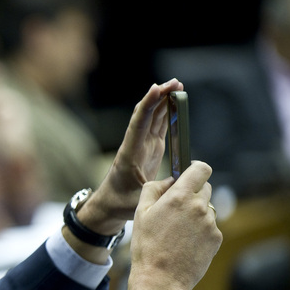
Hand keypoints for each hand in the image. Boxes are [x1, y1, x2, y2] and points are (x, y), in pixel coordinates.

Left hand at [77, 79, 182, 235]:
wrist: (109, 206)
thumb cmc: (120, 204)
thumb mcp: (139, 201)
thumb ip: (159, 191)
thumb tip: (181, 182)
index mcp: (130, 153)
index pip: (139, 124)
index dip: (148, 105)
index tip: (157, 88)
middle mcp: (135, 144)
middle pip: (146, 114)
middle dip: (159, 96)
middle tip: (176, 82)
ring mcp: (142, 145)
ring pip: (153, 118)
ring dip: (164, 102)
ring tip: (178, 87)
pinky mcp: (149, 149)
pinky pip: (158, 126)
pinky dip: (167, 114)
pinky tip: (176, 103)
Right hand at [127, 161, 222, 289]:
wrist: (161, 279)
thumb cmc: (147, 246)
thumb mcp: (140, 213)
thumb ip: (153, 188)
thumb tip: (168, 180)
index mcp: (179, 196)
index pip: (201, 169)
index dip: (196, 168)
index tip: (190, 173)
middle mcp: (199, 207)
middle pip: (205, 188)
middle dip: (193, 193)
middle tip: (175, 209)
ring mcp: (210, 223)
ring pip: (206, 209)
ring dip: (195, 214)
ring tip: (177, 232)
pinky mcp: (216, 238)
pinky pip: (209, 227)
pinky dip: (200, 231)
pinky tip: (184, 243)